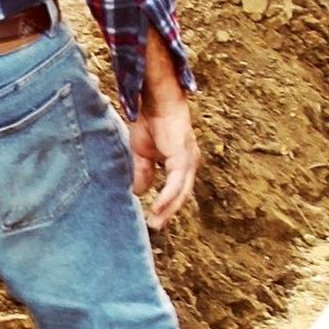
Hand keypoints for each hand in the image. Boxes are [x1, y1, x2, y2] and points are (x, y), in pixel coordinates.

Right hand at [130, 92, 198, 229]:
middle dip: (168, 212)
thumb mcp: (142, 154)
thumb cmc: (150, 121)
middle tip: (155, 227)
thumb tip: (139, 192)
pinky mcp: (183, 158)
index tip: (154, 219)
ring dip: (167, 209)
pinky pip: (175, 183)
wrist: (154, 101)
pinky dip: (167, 197)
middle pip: (181, 195)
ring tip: (155, 223)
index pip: (176, 189)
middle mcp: (189, 163)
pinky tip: (157, 208)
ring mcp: (188, 161)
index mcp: (180, 162)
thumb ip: (142, 173)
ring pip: (181, 192)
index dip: (166, 205)